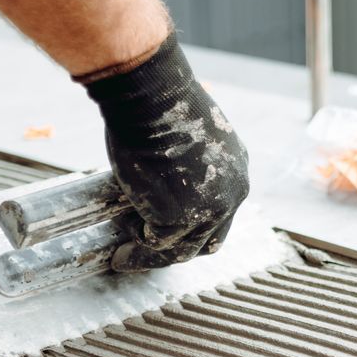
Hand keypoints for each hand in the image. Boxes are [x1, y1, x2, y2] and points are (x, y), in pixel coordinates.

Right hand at [85, 35, 249, 270]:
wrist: (150, 97)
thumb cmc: (157, 104)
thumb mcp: (186, 135)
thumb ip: (183, 161)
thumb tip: (158, 176)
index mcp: (235, 168)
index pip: (220, 211)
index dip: (194, 226)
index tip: (168, 231)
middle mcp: (233, 192)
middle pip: (209, 238)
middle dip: (178, 249)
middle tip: (148, 251)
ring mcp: (210, 209)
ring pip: (183, 249)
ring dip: (153, 258)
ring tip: (125, 259)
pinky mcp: (180, 219)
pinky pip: (157, 245)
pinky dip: (138, 250)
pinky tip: (121, 245)